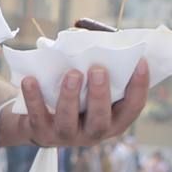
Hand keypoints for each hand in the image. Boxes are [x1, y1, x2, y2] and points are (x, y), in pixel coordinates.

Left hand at [0, 61, 151, 148]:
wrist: (37, 120)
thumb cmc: (73, 94)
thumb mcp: (90, 84)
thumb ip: (96, 65)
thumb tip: (87, 35)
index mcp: (112, 120)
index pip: (132, 108)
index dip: (139, 86)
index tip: (140, 61)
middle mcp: (93, 133)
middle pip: (101, 121)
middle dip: (100, 95)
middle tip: (98, 70)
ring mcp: (66, 136)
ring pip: (69, 121)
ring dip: (70, 96)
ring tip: (72, 73)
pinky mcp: (41, 133)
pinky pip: (37, 116)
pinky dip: (34, 98)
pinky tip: (31, 80)